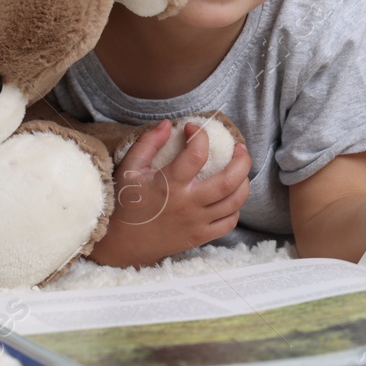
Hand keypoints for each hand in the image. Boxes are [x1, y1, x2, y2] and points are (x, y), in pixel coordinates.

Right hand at [88, 120, 249, 267]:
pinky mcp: (199, 237)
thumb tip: (168, 124)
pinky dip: (235, 208)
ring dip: (243, 182)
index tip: (193, 128)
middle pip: (229, 181)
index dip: (199, 135)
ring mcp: (196, 222)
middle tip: (240, 147)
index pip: (196, 154)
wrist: (121, 242)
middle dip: (242, 160)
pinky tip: (230, 196)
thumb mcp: (129, 168)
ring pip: (234, 202)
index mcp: (170, 184)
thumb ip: (148, 143)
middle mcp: (188, 203)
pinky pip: (228, 223)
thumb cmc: (125, 202)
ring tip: (240, 169)